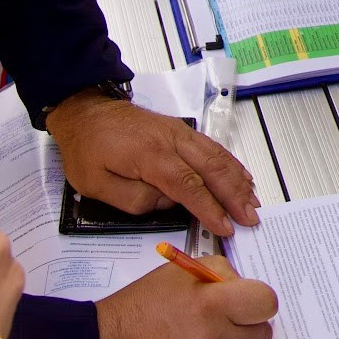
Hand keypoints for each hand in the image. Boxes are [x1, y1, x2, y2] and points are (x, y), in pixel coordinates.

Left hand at [49, 93, 259, 235]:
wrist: (85, 111)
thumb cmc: (87, 148)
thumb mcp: (96, 184)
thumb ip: (133, 199)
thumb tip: (167, 203)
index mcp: (149, 155)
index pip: (188, 186)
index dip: (209, 208)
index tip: (225, 227)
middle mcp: (171, 140)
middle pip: (212, 168)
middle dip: (234, 196)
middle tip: (251, 218)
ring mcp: (179, 132)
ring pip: (217, 156)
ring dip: (238, 180)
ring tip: (253, 202)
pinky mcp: (181, 131)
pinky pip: (213, 147)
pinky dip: (231, 163)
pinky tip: (242, 177)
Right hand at [93, 256, 278, 338]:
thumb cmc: (137, 310)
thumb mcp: (177, 273)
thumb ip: (217, 274)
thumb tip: (242, 286)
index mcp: (211, 303)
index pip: (266, 302)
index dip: (260, 302)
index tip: (249, 303)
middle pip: (262, 336)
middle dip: (249, 328)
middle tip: (228, 323)